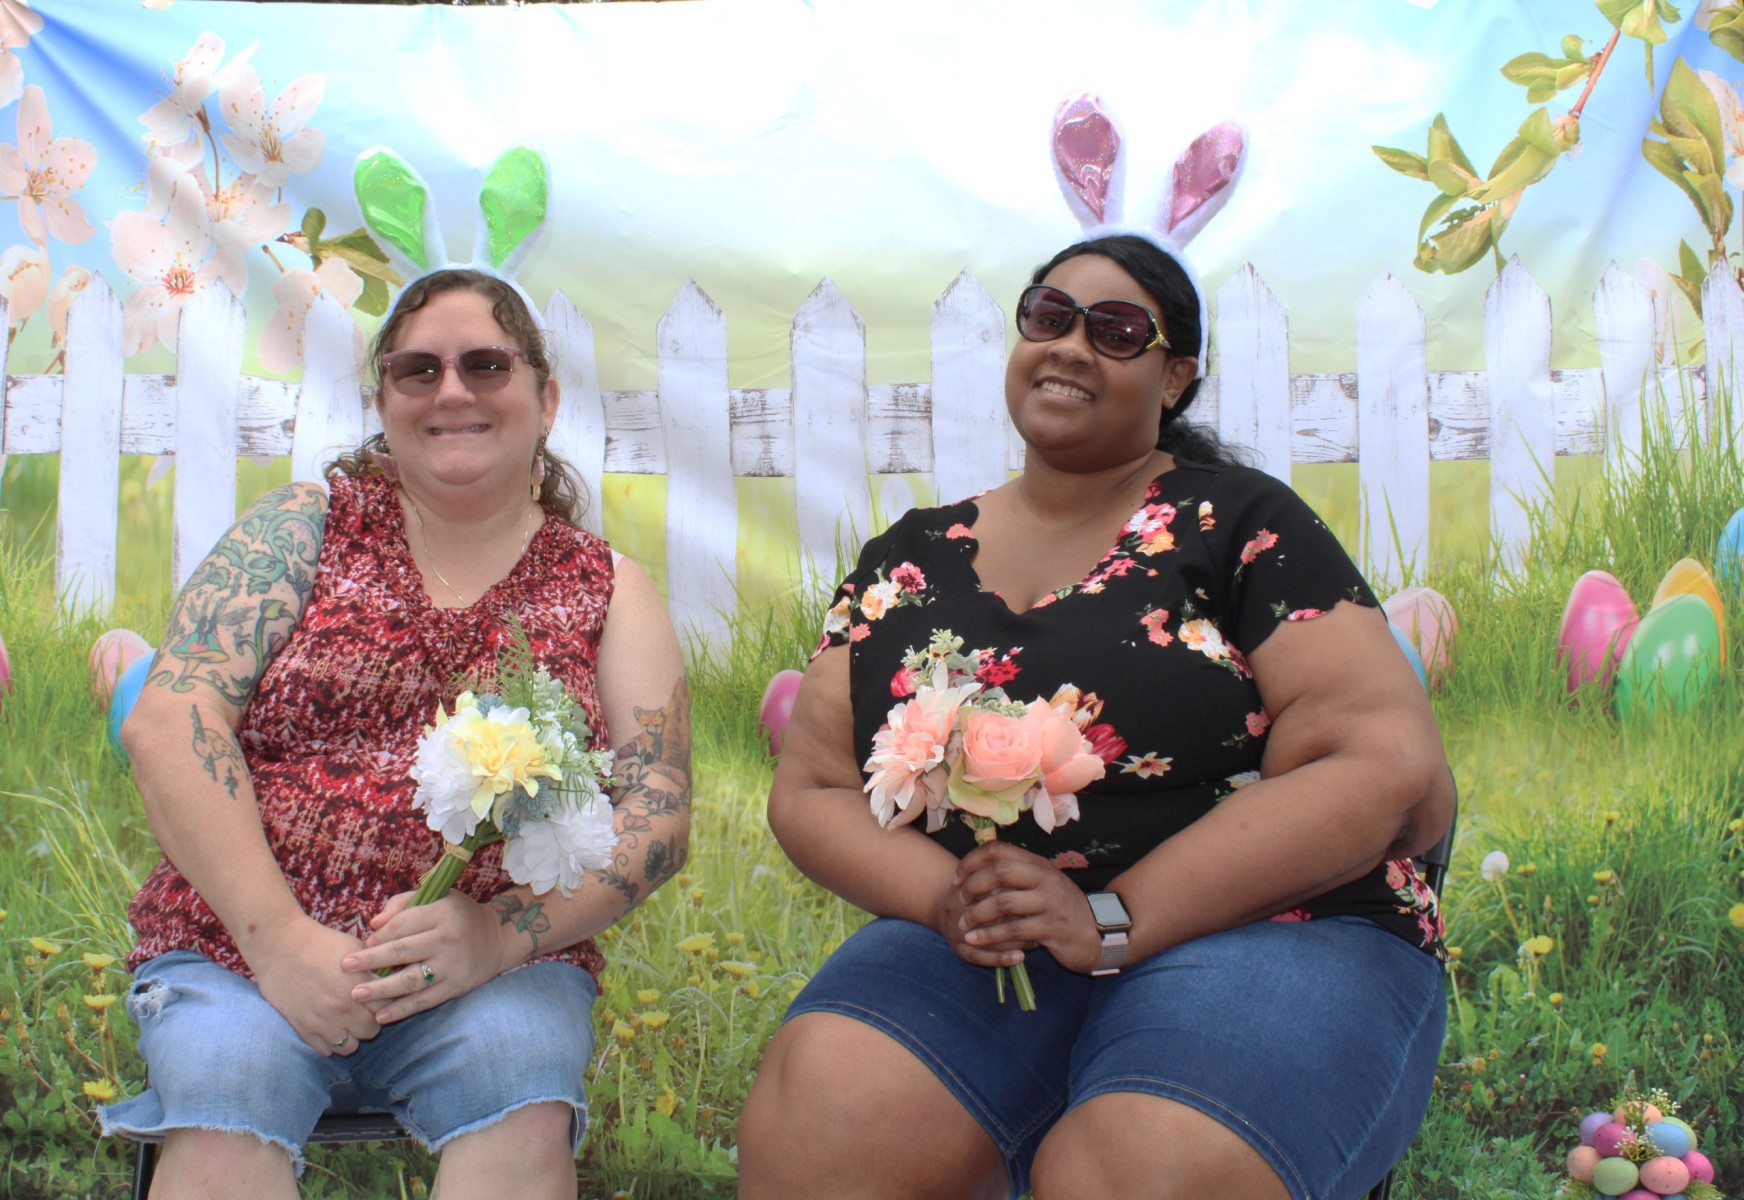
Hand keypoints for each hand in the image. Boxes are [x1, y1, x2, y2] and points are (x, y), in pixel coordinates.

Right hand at [242, 915, 380, 1056]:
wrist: (280, 945)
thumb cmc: (320, 942)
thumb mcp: (355, 948)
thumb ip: (374, 967)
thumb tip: (390, 978)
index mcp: (359, 986)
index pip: (387, 1008)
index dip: (385, 1002)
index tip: (379, 998)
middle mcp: (342, 1008)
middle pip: (371, 1031)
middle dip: (371, 1021)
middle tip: (363, 1011)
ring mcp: (322, 1022)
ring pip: (350, 1047)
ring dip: (351, 1036)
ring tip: (347, 1022)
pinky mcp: (303, 1029)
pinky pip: (325, 1051)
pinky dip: (330, 1043)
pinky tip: (330, 1027)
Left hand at [341, 891, 508, 1022]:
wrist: (497, 939)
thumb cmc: (458, 915)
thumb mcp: (438, 897)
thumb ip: (403, 904)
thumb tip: (373, 925)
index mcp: (442, 912)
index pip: (403, 925)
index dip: (379, 935)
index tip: (363, 943)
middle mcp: (448, 939)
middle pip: (402, 951)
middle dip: (371, 960)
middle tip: (345, 967)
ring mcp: (453, 966)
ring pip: (411, 980)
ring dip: (381, 989)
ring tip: (357, 995)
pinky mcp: (456, 987)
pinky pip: (425, 1001)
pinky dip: (402, 1010)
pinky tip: (381, 1016)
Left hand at [946, 842, 1104, 974]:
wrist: (1098, 934)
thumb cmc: (1062, 910)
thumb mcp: (1043, 886)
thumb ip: (1018, 877)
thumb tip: (977, 873)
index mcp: (1038, 864)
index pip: (998, 850)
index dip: (972, 861)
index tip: (957, 879)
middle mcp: (1044, 877)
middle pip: (999, 870)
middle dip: (973, 886)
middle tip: (961, 901)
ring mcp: (1050, 902)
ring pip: (1003, 902)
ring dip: (977, 914)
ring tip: (964, 925)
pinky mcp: (1052, 927)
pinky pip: (1014, 930)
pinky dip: (990, 935)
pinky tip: (977, 941)